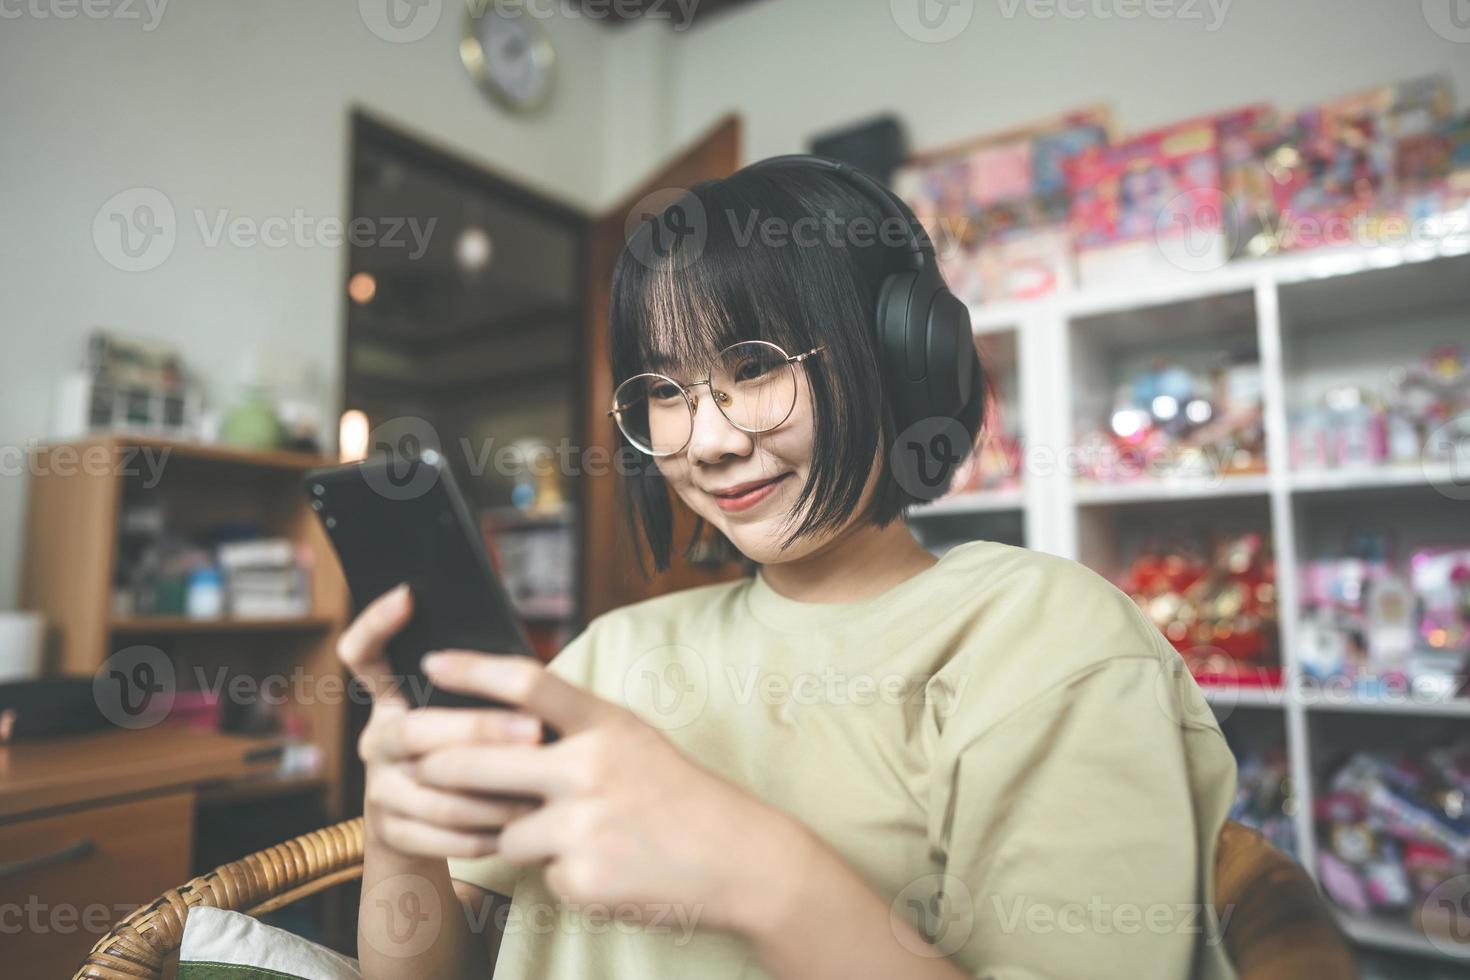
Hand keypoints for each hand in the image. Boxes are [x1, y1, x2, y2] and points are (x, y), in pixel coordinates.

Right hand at [338, 586, 546, 857]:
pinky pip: (437, 837)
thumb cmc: (472, 758)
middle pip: (416, 730)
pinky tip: (518, 829)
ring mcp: (377, 788)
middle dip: (479, 730)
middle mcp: (377, 740)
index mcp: (394, 701)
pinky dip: (481, 834)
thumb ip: (482, 694)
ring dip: (490, 793)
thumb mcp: (468, 718)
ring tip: (538, 789)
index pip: (363, 654)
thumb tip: (535, 672)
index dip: (377, 623)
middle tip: (534, 730)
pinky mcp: (389, 832)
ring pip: (432, 791)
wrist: (427, 834)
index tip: (408, 595)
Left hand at [412, 651, 817, 936]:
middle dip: (438, 767)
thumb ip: (576, 731)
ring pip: (503, 830)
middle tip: (419, 768)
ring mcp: (582, 824)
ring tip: (575, 834)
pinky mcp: (580, 878)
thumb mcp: (634, 741)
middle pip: (479, 759)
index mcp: (605, 723)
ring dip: (517, 836)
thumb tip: (504, 730)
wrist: (738, 859)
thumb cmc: (681, 796)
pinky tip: (603, 865)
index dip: (471, 670)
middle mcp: (589, 766)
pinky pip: (539, 875)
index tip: (432, 664)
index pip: (526, 683)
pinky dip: (559, 873)